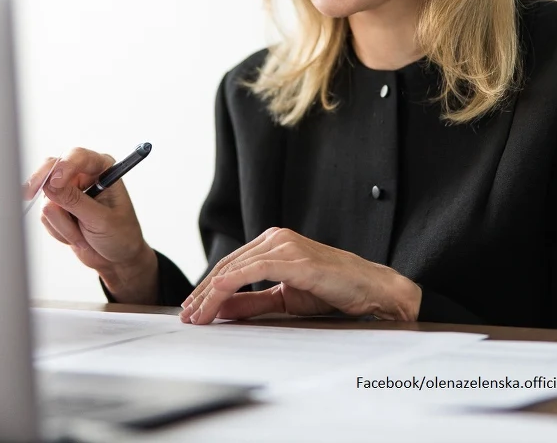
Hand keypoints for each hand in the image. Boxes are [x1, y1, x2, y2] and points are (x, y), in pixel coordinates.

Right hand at [30, 147, 157, 302]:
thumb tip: (50, 184)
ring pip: (47, 198)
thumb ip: (75, 201)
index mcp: (103, 169)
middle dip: (44, 185)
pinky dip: (58, 230)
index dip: (64, 166)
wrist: (117, 258)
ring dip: (62, 222)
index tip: (54, 182)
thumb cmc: (121, 235)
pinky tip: (76, 236)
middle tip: (30, 194)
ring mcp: (69, 191)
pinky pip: (45, 215)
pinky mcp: (59, 207)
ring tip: (82, 235)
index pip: (78, 157)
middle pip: (52, 168)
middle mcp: (84, 175)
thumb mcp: (101, 219)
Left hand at [179, 227, 421, 324]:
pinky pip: (253, 270)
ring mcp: (286, 245)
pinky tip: (215, 296)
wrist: (370, 289)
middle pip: (227, 266)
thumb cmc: (332, 291)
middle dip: (202, 294)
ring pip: (235, 268)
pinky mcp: (295, 259)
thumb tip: (220, 309)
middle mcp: (277, 238)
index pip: (230, 265)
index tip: (192, 310)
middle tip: (186, 317)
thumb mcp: (284, 298)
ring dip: (210, 294)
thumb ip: (252, 302)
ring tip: (197, 316)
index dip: (207, 288)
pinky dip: (230, 283)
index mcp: (274, 243)